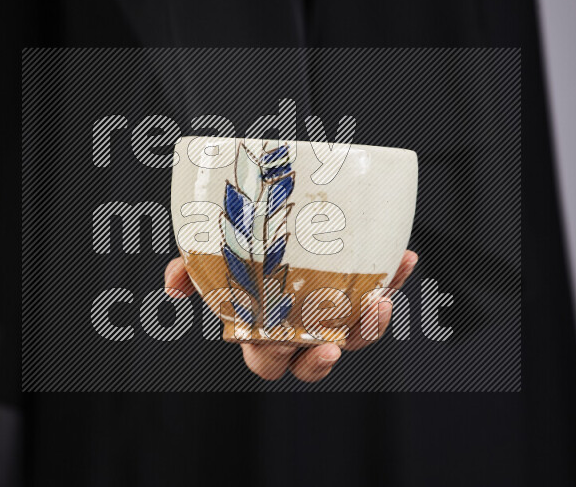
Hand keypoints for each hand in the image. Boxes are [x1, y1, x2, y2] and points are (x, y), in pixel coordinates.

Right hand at [164, 251, 418, 381]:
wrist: (282, 211)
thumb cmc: (244, 245)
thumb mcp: (216, 255)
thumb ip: (194, 268)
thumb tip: (172, 285)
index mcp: (263, 328)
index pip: (267, 361)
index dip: (275, 359)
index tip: (277, 342)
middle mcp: (300, 328)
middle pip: (311, 364)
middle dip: (321, 362)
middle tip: (331, 347)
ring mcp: (333, 312)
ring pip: (356, 338)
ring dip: (370, 327)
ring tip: (379, 302)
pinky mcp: (360, 289)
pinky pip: (380, 293)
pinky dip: (394, 278)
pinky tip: (403, 258)